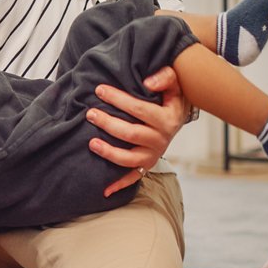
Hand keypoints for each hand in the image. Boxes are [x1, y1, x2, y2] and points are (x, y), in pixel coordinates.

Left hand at [87, 66, 188, 196]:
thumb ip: (165, 77)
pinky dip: (119, 185)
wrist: (177, 120)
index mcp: (167, 120)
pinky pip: (132, 178)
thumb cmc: (169, 100)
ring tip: (91, 142)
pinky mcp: (146, 166)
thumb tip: (148, 82)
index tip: (99, 90)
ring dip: (108, 152)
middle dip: (108, 123)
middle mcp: (160, 140)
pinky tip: (103, 190)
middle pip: (130, 134)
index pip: (139, 109)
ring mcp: (153, 155)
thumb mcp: (175, 86)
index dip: (118, 99)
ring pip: (128, 158)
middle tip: (90, 113)